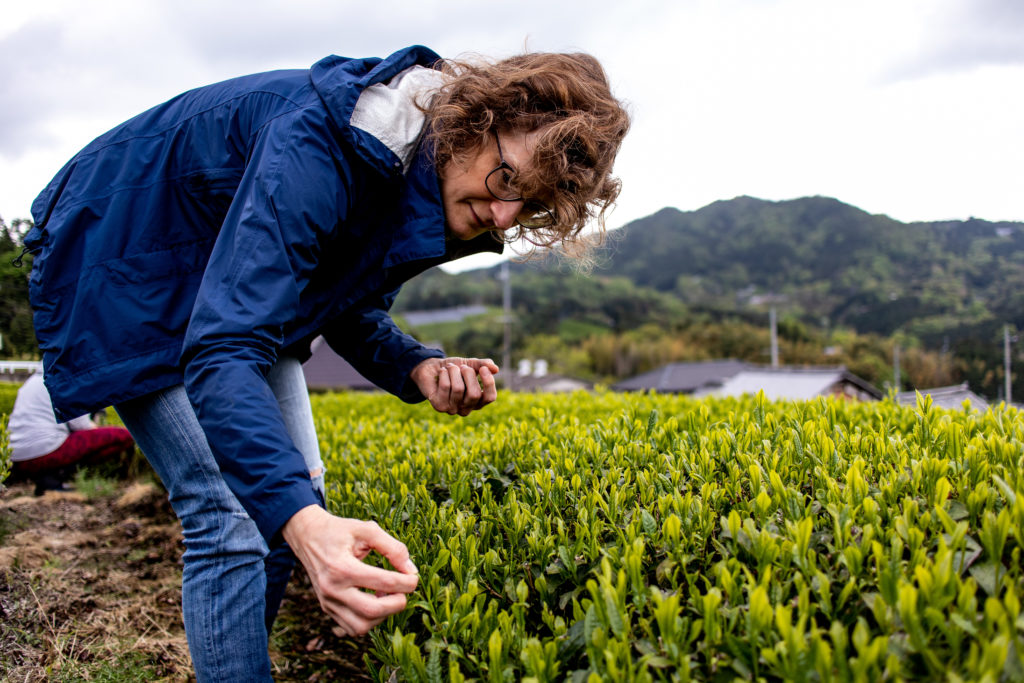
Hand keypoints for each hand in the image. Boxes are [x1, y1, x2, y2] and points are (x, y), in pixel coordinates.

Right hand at [282, 505, 418, 635]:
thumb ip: (393, 547)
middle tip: (405, 589)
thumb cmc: (339, 531)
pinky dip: (370, 620)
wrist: (308, 537)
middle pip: (372, 611)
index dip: (407, 582)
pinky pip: (352, 627)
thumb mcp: (367, 529)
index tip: (414, 576)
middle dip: (397, 603)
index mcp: (342, 568)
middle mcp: (332, 590)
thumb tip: (411, 570)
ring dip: (383, 615)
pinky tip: (375, 600)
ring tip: (387, 595)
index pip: (384, 582)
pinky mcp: (328, 609)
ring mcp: (328, 603)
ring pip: (362, 626)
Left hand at [410, 357, 499, 415]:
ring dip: (454, 372)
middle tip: (463, 366)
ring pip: (458, 389)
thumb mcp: (470, 364)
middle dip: (469, 375)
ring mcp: (452, 409)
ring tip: (450, 367)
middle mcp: (466, 408)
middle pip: (474, 394)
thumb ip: (483, 365)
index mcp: (477, 401)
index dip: (488, 383)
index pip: (490, 397)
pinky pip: (445, 387)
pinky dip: (444, 374)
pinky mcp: (439, 406)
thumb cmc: (453, 369)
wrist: (431, 368)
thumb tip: (496, 369)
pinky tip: (442, 372)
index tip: (483, 368)